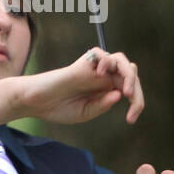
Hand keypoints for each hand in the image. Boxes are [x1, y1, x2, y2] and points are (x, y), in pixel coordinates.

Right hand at [18, 48, 143, 125]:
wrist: (36, 103)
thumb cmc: (58, 108)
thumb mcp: (85, 113)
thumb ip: (102, 105)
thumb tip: (120, 93)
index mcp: (106, 89)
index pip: (130, 88)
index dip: (136, 102)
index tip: (130, 120)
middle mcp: (103, 77)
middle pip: (130, 73)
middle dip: (137, 89)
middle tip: (132, 103)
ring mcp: (93, 69)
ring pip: (120, 60)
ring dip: (128, 74)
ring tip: (126, 91)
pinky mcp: (82, 64)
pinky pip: (100, 53)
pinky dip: (106, 62)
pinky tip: (100, 75)